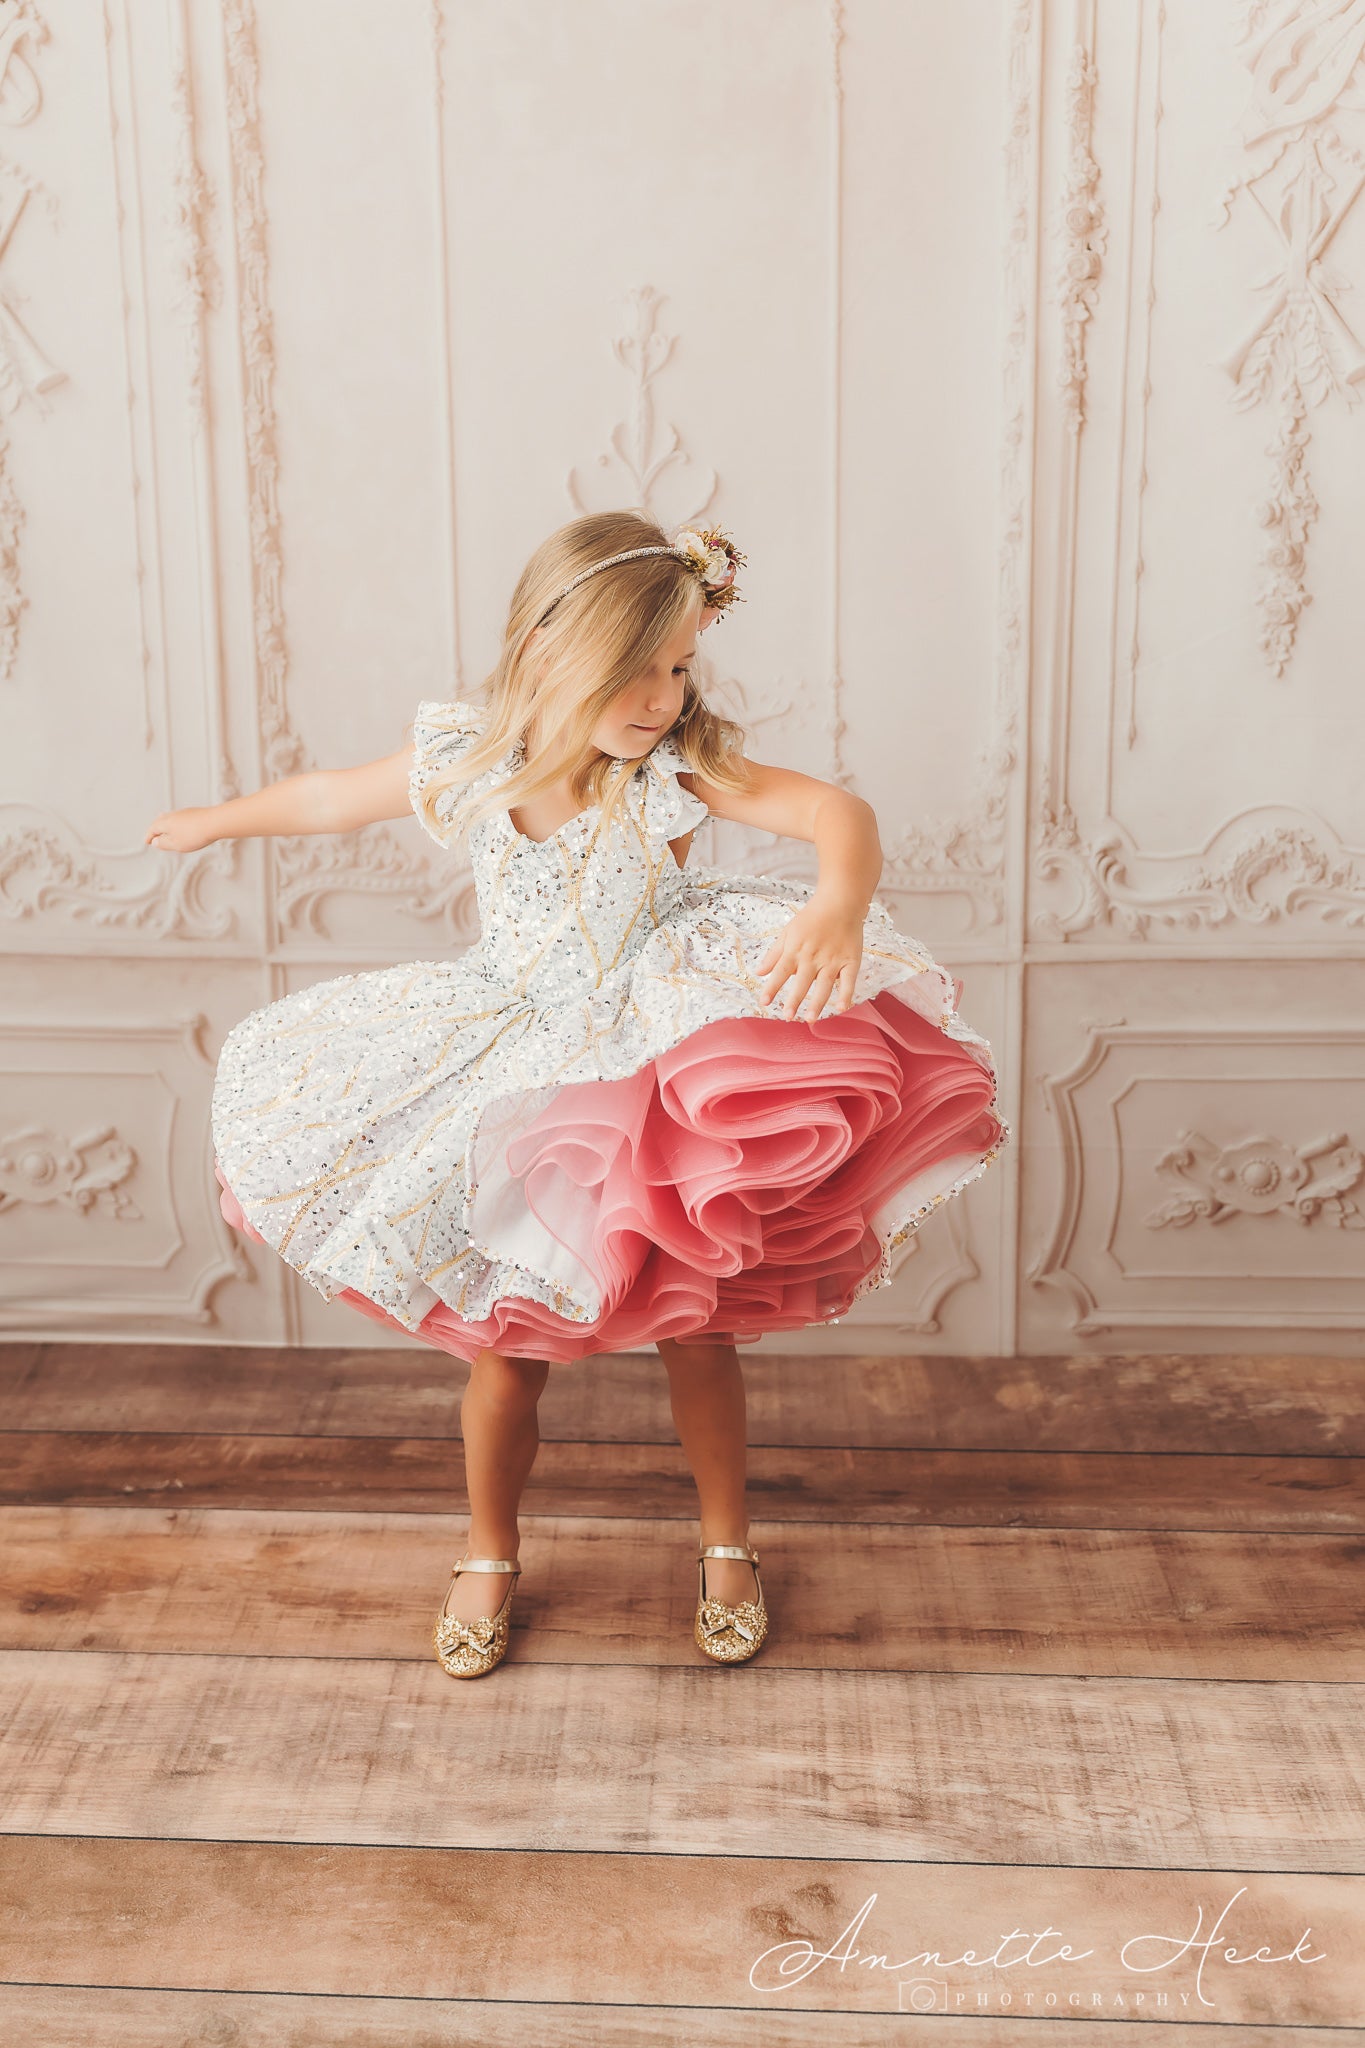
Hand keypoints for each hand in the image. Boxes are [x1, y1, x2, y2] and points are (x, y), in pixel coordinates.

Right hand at [144, 806, 219, 853]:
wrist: (215, 822)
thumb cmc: (195, 835)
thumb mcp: (176, 844)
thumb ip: (164, 843)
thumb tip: (155, 841)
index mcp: (165, 822)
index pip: (153, 829)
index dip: (149, 836)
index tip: (147, 842)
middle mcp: (173, 815)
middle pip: (160, 821)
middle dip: (155, 829)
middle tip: (153, 835)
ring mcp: (184, 813)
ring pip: (170, 818)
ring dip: (166, 825)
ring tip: (164, 829)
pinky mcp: (194, 813)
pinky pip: (180, 818)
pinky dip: (176, 823)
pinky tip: (181, 826)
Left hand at [754, 897, 863, 1020]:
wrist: (840, 901)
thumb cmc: (812, 917)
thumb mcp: (788, 932)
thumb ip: (774, 954)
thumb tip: (759, 972)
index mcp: (796, 949)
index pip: (780, 972)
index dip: (772, 988)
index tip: (764, 1002)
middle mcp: (813, 957)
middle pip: (802, 982)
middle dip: (794, 1000)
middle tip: (787, 1017)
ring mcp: (833, 960)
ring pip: (824, 985)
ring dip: (817, 1003)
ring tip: (810, 1019)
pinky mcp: (850, 960)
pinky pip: (849, 981)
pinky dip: (846, 994)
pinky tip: (842, 1008)